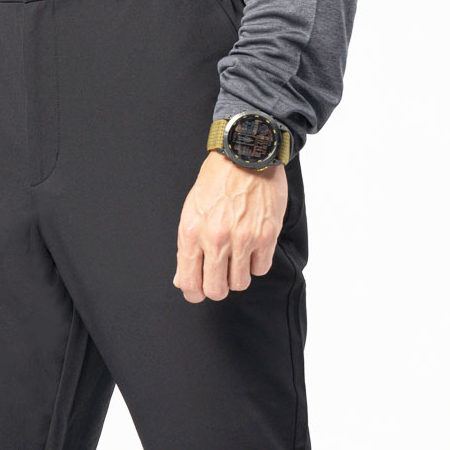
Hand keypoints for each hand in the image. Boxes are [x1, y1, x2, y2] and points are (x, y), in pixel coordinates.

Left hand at [173, 151, 287, 302]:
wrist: (243, 156)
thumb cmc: (215, 181)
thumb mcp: (190, 212)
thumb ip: (186, 248)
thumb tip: (183, 278)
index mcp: (191, 233)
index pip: (189, 282)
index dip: (193, 293)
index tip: (198, 291)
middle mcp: (216, 239)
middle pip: (216, 290)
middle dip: (217, 288)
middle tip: (219, 278)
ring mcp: (243, 239)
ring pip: (240, 283)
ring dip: (238, 275)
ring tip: (237, 258)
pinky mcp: (266, 236)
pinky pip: (261, 269)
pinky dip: (256, 263)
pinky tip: (252, 248)